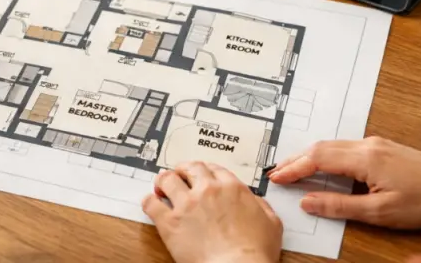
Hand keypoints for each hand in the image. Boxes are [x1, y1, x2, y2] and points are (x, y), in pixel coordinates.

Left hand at [142, 162, 281, 262]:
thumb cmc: (255, 252)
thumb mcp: (271, 223)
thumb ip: (261, 206)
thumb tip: (255, 201)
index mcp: (232, 188)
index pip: (213, 168)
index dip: (205, 170)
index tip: (201, 175)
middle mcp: (207, 190)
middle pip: (190, 167)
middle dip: (183, 170)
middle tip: (180, 176)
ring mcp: (187, 204)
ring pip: (167, 179)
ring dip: (164, 180)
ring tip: (162, 186)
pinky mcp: (170, 222)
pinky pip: (152, 203)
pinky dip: (149, 201)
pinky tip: (151, 203)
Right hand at [268, 137, 420, 229]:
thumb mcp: (380, 211)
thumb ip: (340, 205)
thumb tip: (308, 201)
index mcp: (364, 158)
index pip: (317, 158)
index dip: (294, 168)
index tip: (277, 179)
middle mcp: (367, 145)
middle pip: (320, 147)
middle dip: (295, 160)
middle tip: (276, 173)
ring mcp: (374, 143)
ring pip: (331, 145)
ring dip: (308, 156)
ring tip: (292, 170)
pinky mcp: (381, 147)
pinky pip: (343, 146)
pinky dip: (324, 155)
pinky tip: (320, 165)